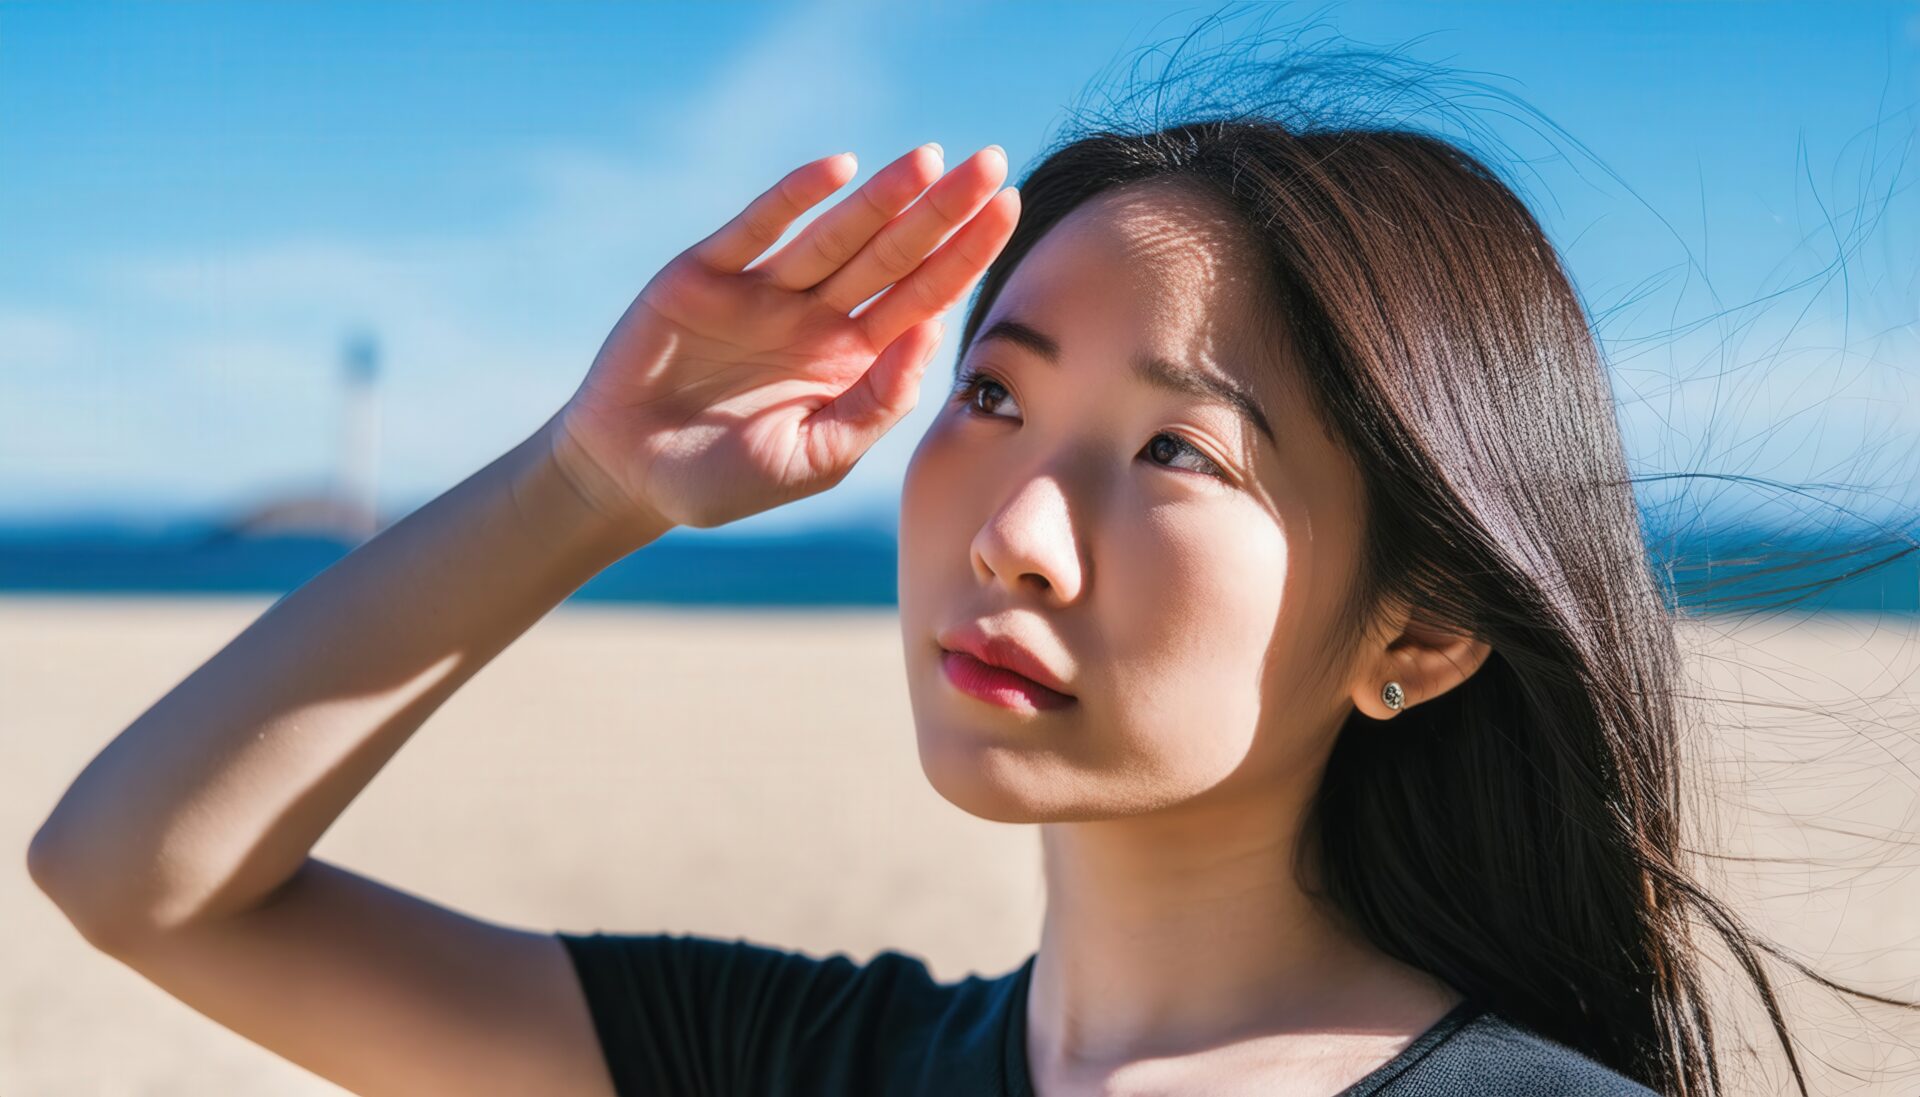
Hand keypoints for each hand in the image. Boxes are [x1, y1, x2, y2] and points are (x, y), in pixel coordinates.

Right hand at [547, 143, 1019, 530]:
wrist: (627, 479)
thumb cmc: (724, 480)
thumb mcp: (817, 458)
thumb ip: (876, 403)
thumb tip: (930, 332)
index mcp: (850, 359)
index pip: (922, 296)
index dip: (964, 254)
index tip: (1007, 209)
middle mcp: (815, 315)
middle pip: (892, 254)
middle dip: (942, 211)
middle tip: (990, 163)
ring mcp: (762, 290)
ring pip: (835, 235)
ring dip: (882, 196)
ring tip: (930, 159)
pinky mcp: (704, 274)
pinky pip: (757, 229)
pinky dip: (795, 198)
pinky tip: (840, 170)